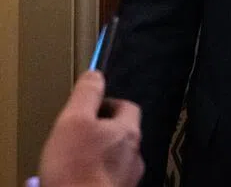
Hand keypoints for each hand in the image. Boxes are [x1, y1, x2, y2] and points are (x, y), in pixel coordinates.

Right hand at [38, 71, 143, 186]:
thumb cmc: (78, 167)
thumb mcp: (74, 121)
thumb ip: (86, 95)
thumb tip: (95, 74)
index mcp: (129, 132)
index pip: (128, 107)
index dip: (108, 104)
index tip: (89, 109)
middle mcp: (136, 154)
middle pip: (123, 134)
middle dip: (103, 131)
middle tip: (79, 135)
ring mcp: (129, 177)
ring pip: (117, 158)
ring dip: (100, 155)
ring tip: (76, 160)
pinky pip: (109, 179)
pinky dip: (97, 175)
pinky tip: (79, 178)